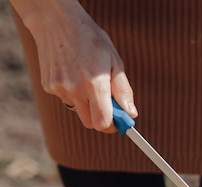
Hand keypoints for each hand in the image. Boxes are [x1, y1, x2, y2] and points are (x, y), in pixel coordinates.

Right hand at [15, 0, 135, 130]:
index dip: (113, 126)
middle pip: (90, 123)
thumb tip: (131, 114)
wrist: (56, 22)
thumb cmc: (91, 41)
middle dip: (101, 118)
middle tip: (108, 104)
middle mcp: (74, 89)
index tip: (119, 121)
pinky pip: (66, 99)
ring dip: (87, 103)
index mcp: (94, 84)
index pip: (102, 123)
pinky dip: (73, 93)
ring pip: (78, 110)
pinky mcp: (49, 86)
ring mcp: (59, 89)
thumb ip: (123, 91)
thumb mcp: (114, 62)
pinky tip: (74, 74)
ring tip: (88, 79)